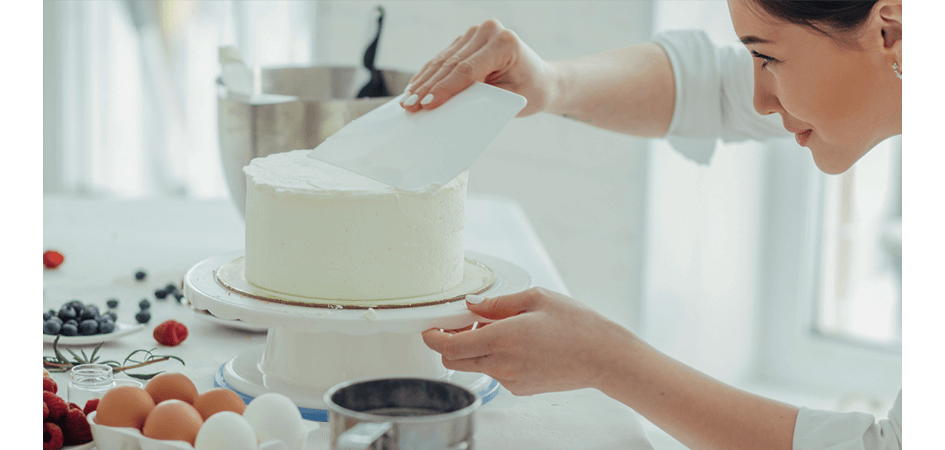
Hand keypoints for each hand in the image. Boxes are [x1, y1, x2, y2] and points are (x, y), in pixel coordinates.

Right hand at [400, 19, 554, 116]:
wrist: (541, 80)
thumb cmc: (530, 92)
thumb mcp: (510, 100)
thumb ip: (482, 99)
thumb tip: (449, 106)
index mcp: (504, 43)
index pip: (467, 69)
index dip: (444, 88)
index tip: (427, 104)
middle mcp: (489, 31)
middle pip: (451, 64)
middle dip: (428, 87)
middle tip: (410, 106)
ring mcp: (476, 34)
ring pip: (443, 60)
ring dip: (424, 81)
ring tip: (407, 100)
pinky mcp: (467, 41)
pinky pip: (443, 58)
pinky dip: (429, 74)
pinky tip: (415, 87)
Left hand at [422, 287, 631, 395]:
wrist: (603, 356)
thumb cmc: (576, 325)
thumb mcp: (535, 298)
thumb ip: (497, 303)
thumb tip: (472, 305)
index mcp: (502, 339)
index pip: (449, 347)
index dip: (432, 338)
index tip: (429, 329)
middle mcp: (502, 364)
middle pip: (454, 361)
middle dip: (449, 343)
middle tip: (462, 324)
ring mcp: (510, 380)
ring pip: (475, 366)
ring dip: (474, 349)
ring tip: (498, 328)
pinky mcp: (519, 388)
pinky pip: (495, 372)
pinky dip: (494, 357)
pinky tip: (515, 343)